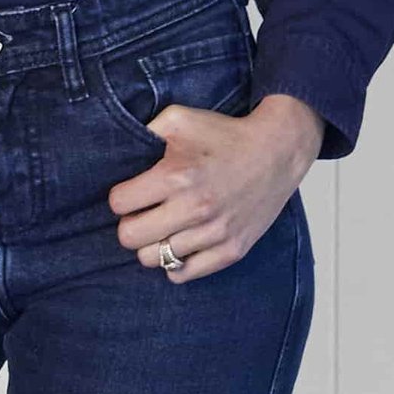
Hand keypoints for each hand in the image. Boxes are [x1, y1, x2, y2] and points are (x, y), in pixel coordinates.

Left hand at [107, 91, 322, 284]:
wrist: (278, 150)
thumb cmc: (225, 134)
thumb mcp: (179, 118)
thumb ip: (144, 131)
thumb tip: (115, 149)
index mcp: (177, 176)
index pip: (119, 204)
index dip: (121, 196)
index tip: (133, 191)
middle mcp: (195, 208)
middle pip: (130, 238)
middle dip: (130, 224)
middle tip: (144, 212)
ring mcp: (214, 233)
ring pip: (153, 260)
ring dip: (152, 243)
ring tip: (164, 226)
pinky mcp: (231, 250)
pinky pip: (183, 275)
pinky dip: (176, 262)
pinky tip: (181, 242)